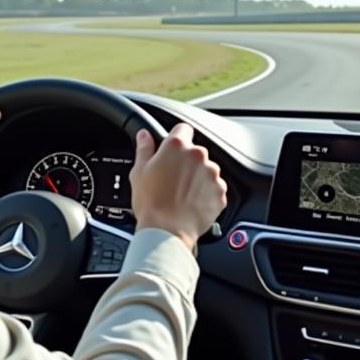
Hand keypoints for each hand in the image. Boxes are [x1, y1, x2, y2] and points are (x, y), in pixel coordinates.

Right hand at [129, 123, 227, 251]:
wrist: (166, 231)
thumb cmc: (151, 203)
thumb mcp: (139, 172)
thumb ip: (144, 148)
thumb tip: (144, 135)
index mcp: (177, 146)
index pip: (182, 128)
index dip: (176, 137)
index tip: (172, 148)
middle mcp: (198, 156)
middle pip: (195, 151)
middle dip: (186, 161)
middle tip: (172, 177)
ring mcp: (212, 174)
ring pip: (206, 169)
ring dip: (198, 177)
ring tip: (182, 193)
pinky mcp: (220, 192)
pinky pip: (214, 187)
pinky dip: (206, 192)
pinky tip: (191, 202)